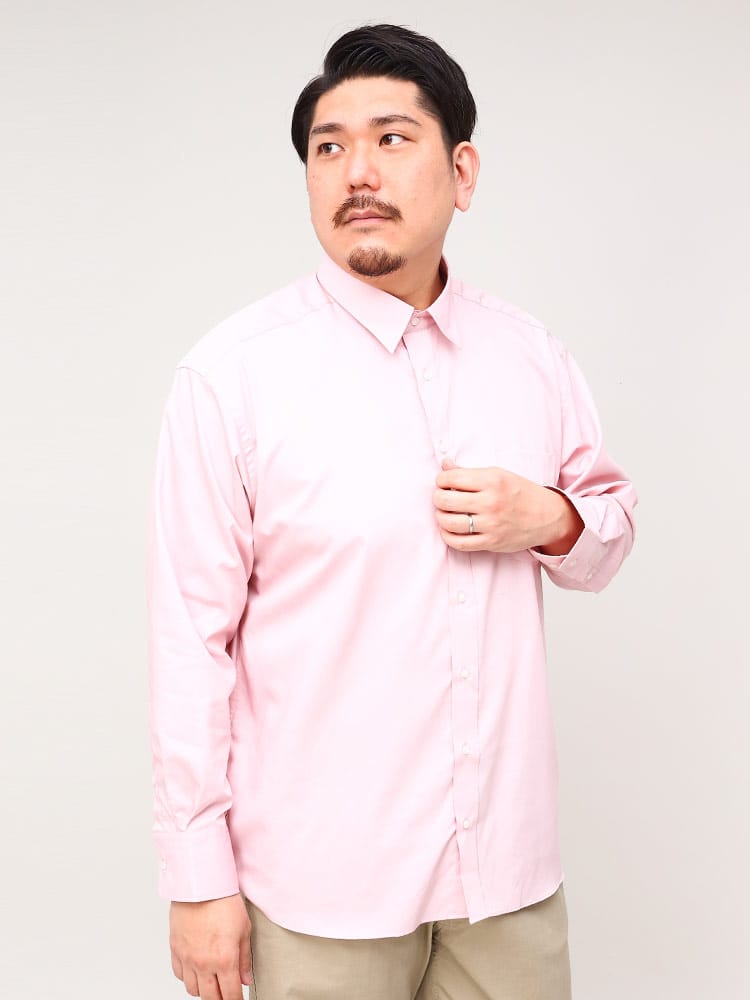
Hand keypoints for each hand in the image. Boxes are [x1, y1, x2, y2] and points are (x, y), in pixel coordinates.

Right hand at [169, 893, 252, 999]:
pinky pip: (179, 975)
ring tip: (212, 981)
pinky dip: (188, 977)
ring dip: (204, 989)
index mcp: (224, 959)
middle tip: (226, 993)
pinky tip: (196, 969)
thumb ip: (245, 958)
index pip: (230, 995)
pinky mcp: (175, 950)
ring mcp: (187, 958)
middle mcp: (204, 963)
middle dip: (220, 999)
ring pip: (193, 990)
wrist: (201, 884)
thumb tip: (245, 979)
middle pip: (210, 998)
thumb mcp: (244, 929)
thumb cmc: (223, 901)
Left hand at [433, 458, 582, 554]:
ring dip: (440, 517)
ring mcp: (491, 524)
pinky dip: (448, 536)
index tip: (443, 482)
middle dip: (437, 498)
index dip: (441, 480)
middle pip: (445, 500)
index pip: (451, 478)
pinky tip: (449, 529)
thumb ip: (470, 472)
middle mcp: (491, 502)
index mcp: (492, 480)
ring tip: (444, 513)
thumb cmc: (521, 493)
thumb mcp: (499, 474)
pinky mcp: (491, 542)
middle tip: (441, 497)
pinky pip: (459, 543)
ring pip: (448, 522)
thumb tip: (444, 465)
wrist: (547, 516)